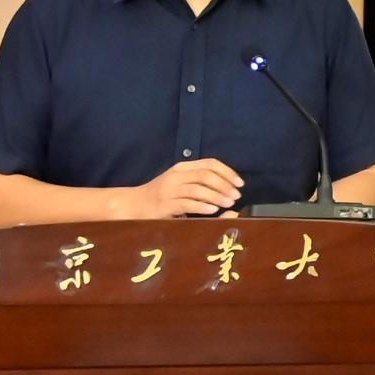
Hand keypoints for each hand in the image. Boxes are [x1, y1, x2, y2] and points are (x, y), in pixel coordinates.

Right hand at [120, 159, 243, 219]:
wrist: (134, 205)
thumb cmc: (162, 196)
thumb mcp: (181, 184)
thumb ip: (201, 184)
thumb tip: (229, 189)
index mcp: (182, 167)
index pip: (210, 163)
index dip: (228, 172)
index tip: (240, 183)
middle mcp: (176, 176)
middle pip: (206, 175)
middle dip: (225, 185)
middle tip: (236, 196)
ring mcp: (169, 190)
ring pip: (198, 189)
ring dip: (216, 196)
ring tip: (228, 203)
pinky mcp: (165, 205)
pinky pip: (187, 203)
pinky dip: (202, 206)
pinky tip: (213, 210)